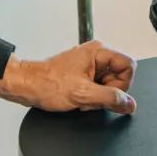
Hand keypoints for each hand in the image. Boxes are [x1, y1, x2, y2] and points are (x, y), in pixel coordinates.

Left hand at [0, 40, 135, 114]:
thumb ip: (110, 98)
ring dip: (97, 98)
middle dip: (107, 94)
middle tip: (90, 98)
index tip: (109, 95)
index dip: (122, 85)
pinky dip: (90, 98)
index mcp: (99, 52)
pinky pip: (97, 89)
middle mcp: (95, 55)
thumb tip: (130, 103)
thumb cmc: (46, 84)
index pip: (129, 66)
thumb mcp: (83, 94)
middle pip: (119, 77)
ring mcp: (89, 65)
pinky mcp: (82, 75)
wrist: (26, 86)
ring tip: (81, 100)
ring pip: (108, 85)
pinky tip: (78, 101)